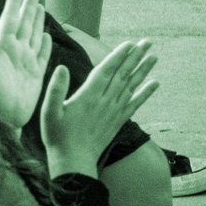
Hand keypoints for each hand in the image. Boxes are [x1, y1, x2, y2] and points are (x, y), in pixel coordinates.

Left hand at [0, 0, 52, 129]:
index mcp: (1, 49)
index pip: (9, 21)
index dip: (13, 5)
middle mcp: (13, 54)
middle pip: (23, 25)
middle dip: (28, 8)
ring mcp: (24, 66)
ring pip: (33, 37)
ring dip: (37, 22)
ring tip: (41, 7)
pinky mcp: (35, 79)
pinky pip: (42, 58)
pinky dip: (45, 46)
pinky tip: (47, 37)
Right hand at [40, 39, 159, 175]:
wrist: (73, 162)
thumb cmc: (57, 136)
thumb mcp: (49, 112)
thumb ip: (55, 89)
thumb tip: (61, 67)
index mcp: (88, 96)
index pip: (106, 70)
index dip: (118, 56)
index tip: (130, 44)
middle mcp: (105, 101)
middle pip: (123, 74)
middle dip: (135, 57)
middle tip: (148, 42)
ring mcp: (114, 111)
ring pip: (131, 86)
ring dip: (143, 71)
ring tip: (154, 57)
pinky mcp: (118, 121)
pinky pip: (135, 104)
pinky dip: (146, 93)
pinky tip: (156, 83)